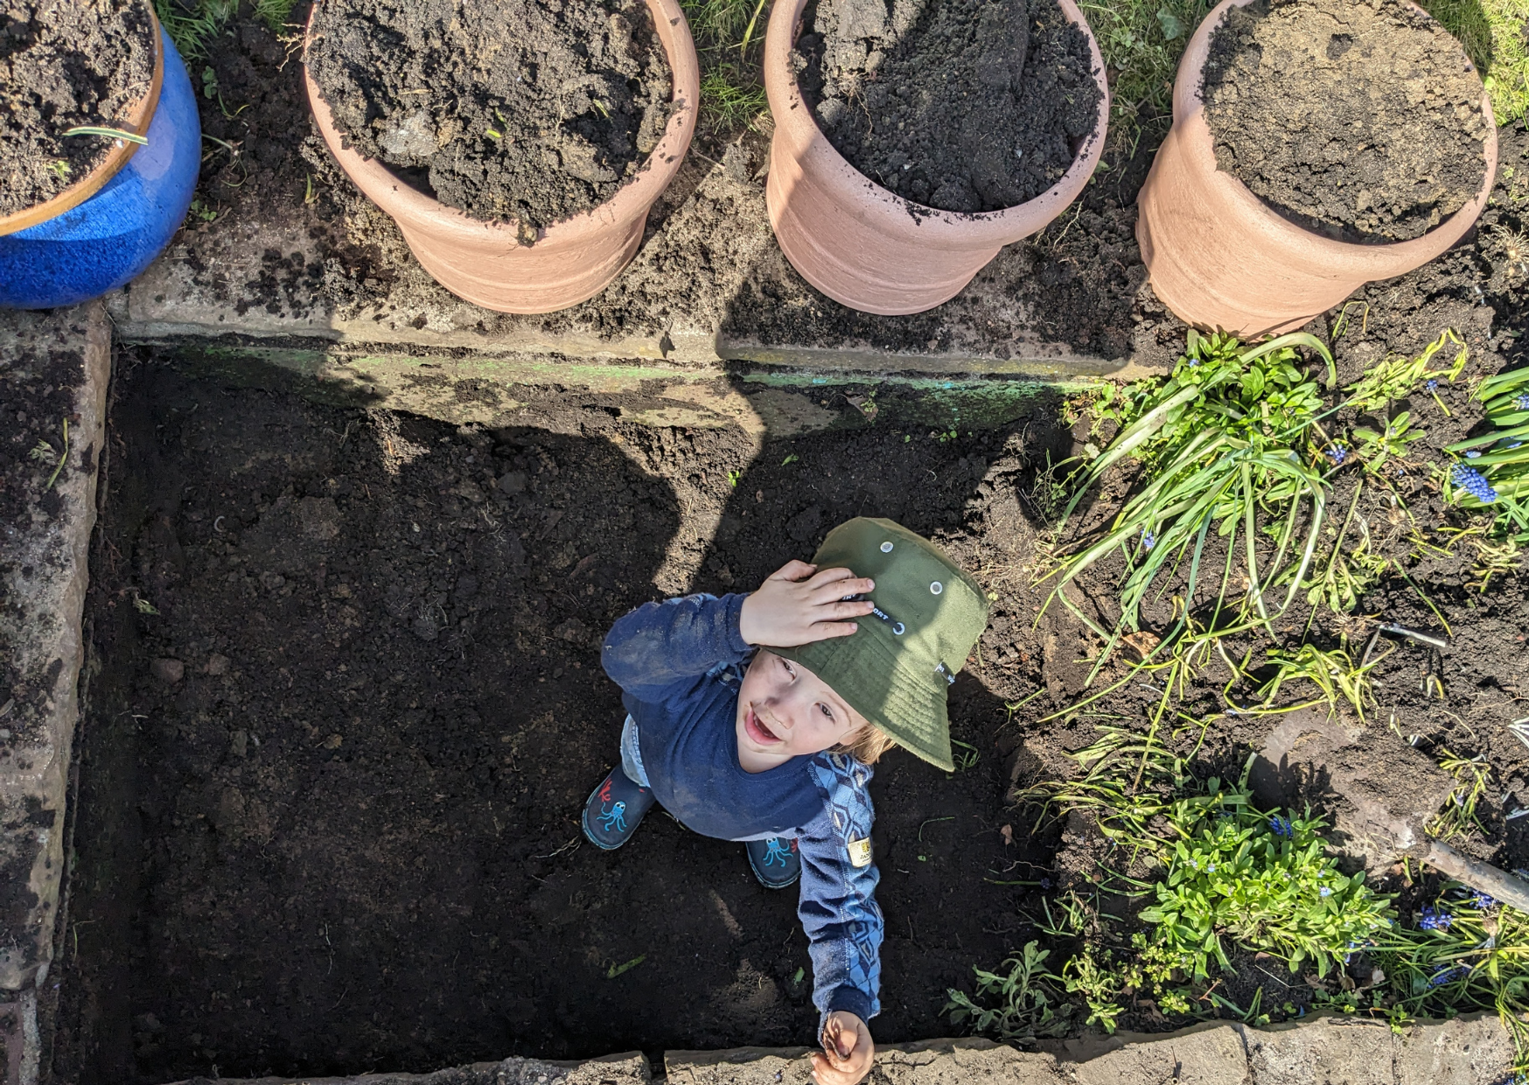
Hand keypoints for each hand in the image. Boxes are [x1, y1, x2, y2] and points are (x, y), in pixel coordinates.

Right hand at [738, 561, 875, 647]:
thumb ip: (795, 568)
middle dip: (856, 586)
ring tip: (870, 607)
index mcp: (802, 586)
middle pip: (837, 589)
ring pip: (836, 609)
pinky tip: (853, 628)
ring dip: (855, 607)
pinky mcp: (804, 633)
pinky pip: (826, 630)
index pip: (828, 575)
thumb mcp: (776, 577)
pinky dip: (841, 628)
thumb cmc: (762, 600)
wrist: (747, 620)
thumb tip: (814, 567)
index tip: (854, 573)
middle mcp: (807, 599)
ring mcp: (807, 616)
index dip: (843, 573)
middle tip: (872, 585)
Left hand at [812, 1011, 873, 1084]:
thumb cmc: (846, 1022)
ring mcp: (857, 1072)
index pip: (853, 1066)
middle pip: (846, 1079)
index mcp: (866, 1050)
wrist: (846, 1025)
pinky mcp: (849, 1076)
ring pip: (841, 1084)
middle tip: (815, 1057)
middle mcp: (864, 1064)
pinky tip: (817, 1071)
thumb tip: (844, 1051)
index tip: (828, 1050)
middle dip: (827, 1070)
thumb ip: (847, 1034)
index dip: (837, 1062)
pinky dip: (824, 1081)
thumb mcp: (846, 1021)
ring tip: (815, 1062)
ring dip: (824, 1076)